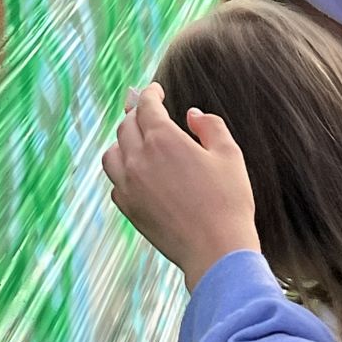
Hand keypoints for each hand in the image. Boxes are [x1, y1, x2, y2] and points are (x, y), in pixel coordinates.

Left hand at [102, 83, 259, 289]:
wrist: (216, 251)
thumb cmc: (228, 201)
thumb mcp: (230, 155)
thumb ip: (210, 126)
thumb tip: (192, 115)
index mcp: (163, 139)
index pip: (146, 106)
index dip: (150, 94)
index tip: (155, 90)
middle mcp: (139, 159)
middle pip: (126, 126)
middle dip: (137, 114)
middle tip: (148, 112)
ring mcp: (129, 186)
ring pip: (112, 154)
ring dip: (123, 142)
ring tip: (137, 142)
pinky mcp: (128, 209)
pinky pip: (115, 182)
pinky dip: (122, 172)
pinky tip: (137, 174)